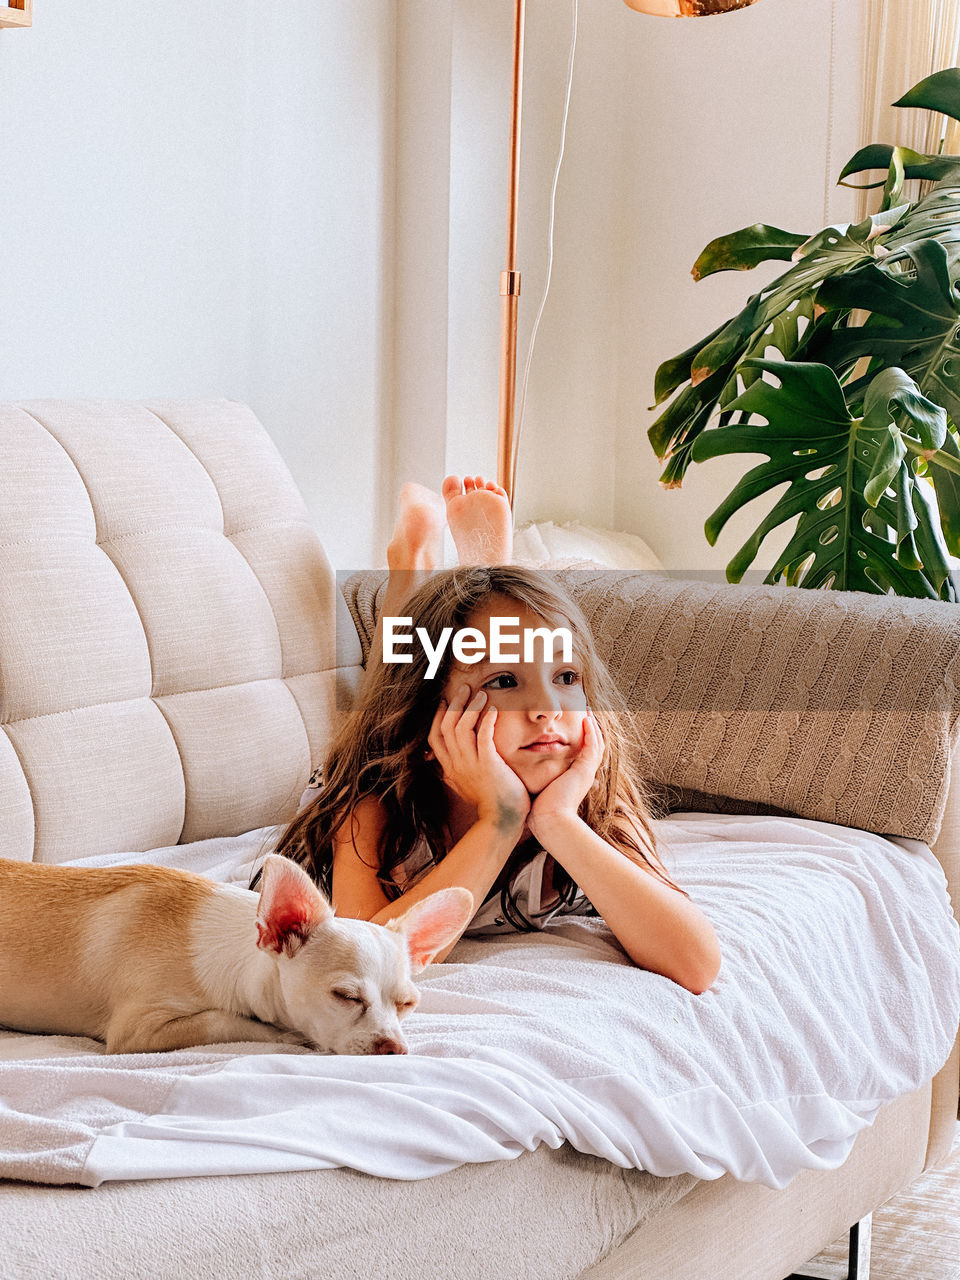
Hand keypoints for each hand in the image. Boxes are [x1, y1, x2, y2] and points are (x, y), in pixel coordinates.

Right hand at [427, 684, 530, 832]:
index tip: (444, 702)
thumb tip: (444, 773)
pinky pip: (483, 736)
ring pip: (461, 727)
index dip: (437, 717)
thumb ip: (454, 778)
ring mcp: (471, 764)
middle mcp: (456, 764)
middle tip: (464, 688)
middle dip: (454, 704)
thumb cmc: (488, 805)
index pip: (435, 737)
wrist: (502, 822)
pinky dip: (487, 720)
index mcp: (450, 769)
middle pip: (446, 727)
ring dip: (471, 707)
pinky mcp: (488, 765)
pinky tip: (494, 709)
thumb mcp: (463, 790)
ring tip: (482, 693)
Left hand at [527, 711, 603, 840]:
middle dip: (590, 731)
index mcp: (574, 779)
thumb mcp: (540, 792)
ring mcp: (586, 772)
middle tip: (586, 714)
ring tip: (588, 712)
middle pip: (593, 747)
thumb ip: (536, 783)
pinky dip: (591, 732)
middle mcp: (584, 775)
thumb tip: (524, 780)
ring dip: (593, 727)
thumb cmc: (541, 812)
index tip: (574, 726)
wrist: (549, 822)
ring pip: (596, 744)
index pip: (582, 755)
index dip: (581, 740)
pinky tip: (586, 719)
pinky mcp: (584, 770)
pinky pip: (592, 746)